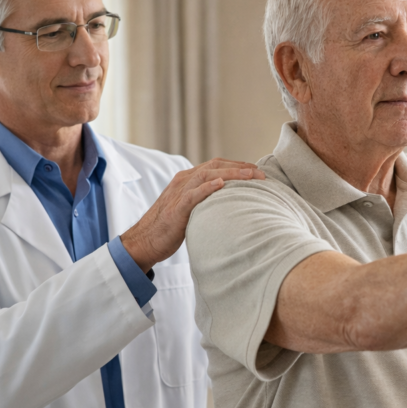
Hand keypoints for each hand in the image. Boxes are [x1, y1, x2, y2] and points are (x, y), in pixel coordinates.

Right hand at [120, 158, 264, 271]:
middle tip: (261, 174)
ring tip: (250, 176)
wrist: (145, 241)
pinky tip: (221, 184)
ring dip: (230, 174)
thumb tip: (229, 205)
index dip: (238, 166)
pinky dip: (207, 188)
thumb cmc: (169, 228)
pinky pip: (192, 194)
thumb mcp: (191, 210)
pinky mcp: (175, 208)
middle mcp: (183, 181)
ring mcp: (178, 193)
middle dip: (240, 168)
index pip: (217, 166)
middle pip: (215, 166)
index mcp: (187, 180)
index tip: (257, 172)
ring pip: (206, 175)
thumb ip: (206, 202)